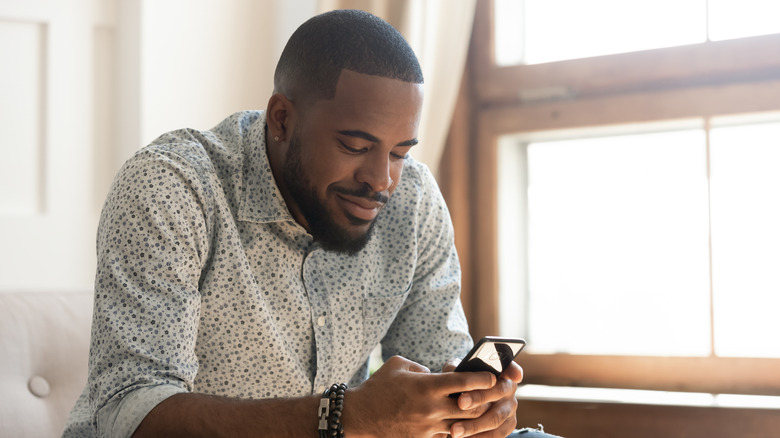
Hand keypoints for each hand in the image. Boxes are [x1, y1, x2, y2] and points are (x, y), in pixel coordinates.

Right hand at [343, 356, 496, 437]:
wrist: (359, 417)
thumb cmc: (378, 387)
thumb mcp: (399, 365)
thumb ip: (421, 367)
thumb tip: (436, 373)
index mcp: (427, 385)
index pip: (463, 382)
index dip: (482, 378)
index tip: (493, 376)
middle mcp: (431, 408)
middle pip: (471, 406)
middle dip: (488, 399)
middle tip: (499, 393)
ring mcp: (428, 427)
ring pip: (464, 425)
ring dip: (477, 418)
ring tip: (486, 410)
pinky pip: (448, 435)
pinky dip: (459, 429)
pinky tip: (464, 424)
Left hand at [442, 358, 523, 437]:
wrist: (465, 401)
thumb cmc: (462, 383)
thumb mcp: (459, 372)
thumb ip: (457, 369)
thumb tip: (454, 369)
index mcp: (501, 371)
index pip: (510, 367)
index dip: (514, 370)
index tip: (513, 375)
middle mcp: (509, 389)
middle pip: (498, 392)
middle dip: (479, 397)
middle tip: (460, 403)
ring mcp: (511, 408)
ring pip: (495, 418)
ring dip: (474, 425)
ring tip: (455, 430)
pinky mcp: (508, 425)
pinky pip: (496, 434)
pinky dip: (480, 437)